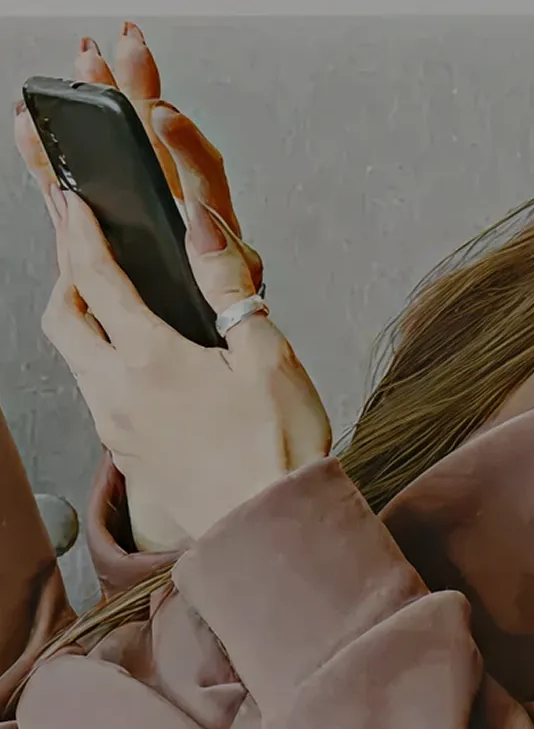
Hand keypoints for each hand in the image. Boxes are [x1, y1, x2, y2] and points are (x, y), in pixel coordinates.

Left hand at [15, 27, 331, 548]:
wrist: (268, 533)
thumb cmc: (277, 448)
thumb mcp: (267, 353)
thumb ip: (227, 284)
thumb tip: (198, 223)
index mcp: (150, 360)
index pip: (97, 279)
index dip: (79, 231)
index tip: (68, 195)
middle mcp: (116, 393)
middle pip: (62, 318)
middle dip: (64, 271)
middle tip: (77, 237)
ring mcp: (116, 427)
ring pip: (73, 355)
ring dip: (80, 313)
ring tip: (105, 288)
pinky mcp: (127, 452)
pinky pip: (95, 388)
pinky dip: (101, 353)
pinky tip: (135, 352)